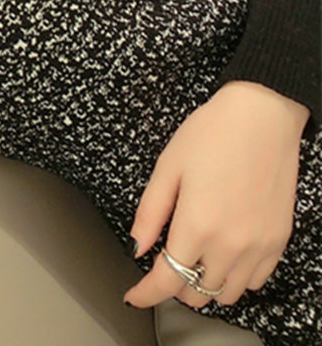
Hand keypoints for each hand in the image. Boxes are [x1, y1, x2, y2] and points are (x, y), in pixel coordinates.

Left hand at [123, 81, 308, 308]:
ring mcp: (259, 245)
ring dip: (204, 285)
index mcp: (197, 225)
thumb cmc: (212, 133)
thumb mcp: (167, 168)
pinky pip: (256, 281)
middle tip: (162, 261)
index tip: (133, 295)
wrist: (261, 116)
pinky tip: (222, 254)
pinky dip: (234, 278)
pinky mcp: (279, 240)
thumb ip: (149, 213)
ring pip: (227, 294)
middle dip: (172, 283)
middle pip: (195, 292)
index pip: (166, 280)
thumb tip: (136, 246)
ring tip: (191, 259)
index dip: (145, 294)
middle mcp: (231, 244)